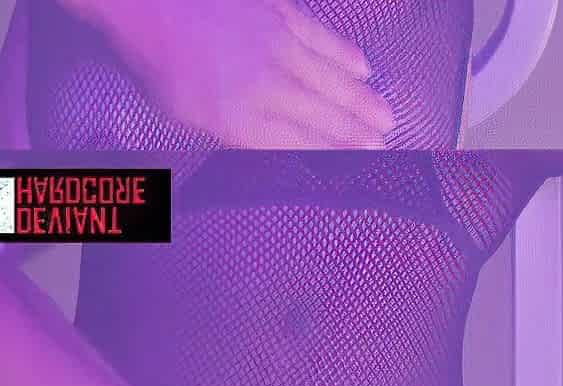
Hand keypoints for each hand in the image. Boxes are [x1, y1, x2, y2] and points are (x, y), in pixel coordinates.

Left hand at [104, 0, 394, 148]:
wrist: (147, 1)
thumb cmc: (157, 63)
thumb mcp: (185, 115)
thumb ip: (232, 131)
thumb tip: (272, 141)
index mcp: (239, 120)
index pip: (300, 144)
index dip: (334, 155)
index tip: (359, 164)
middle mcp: (266, 87)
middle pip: (324, 116)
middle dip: (358, 135)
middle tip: (385, 146)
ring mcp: (276, 47)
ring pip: (331, 81)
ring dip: (362, 102)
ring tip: (386, 117)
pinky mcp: (279, 14)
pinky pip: (322, 39)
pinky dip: (346, 55)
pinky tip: (363, 68)